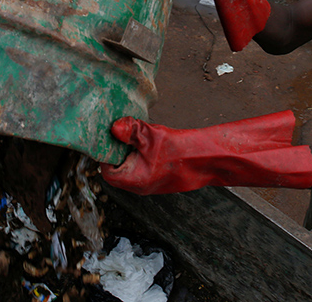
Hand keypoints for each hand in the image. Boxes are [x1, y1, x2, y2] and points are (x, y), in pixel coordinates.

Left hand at [100, 112, 311, 194]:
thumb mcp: (152, 136)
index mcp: (131, 179)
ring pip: (128, 165)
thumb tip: (113, 127)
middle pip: (115, 166)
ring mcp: (147, 183)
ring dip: (129, 149)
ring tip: (134, 132)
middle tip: (118, 130)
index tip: (104, 133)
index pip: (105, 167)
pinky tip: (146, 138)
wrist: (208, 160)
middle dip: (115, 149)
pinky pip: (140, 165)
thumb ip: (130, 131)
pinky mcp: (156, 177)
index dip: (103, 150)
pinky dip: (140, 152)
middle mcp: (137, 185)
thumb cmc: (180, 151)